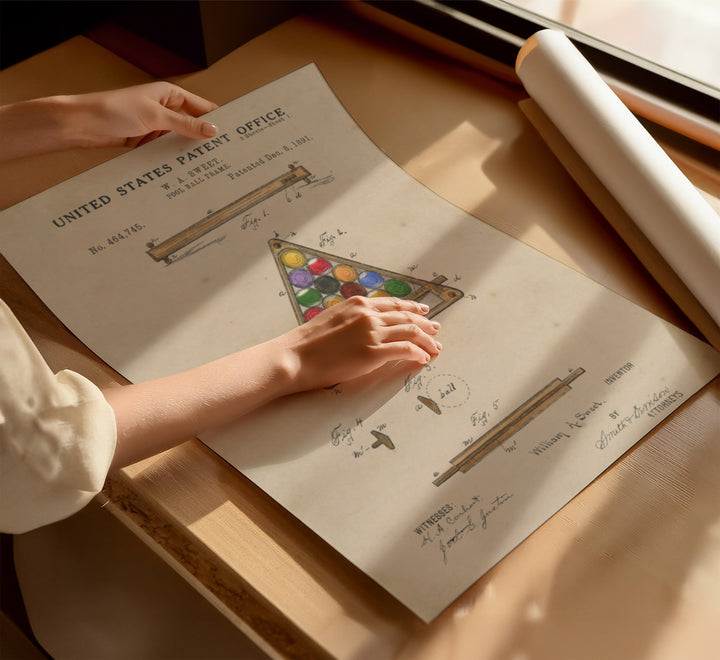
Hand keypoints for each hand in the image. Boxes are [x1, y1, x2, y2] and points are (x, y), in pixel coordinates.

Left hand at [0, 82, 218, 161]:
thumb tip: (213, 130)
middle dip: (206, 139)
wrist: (82, 125)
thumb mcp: (155, 116)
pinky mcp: (145, 142)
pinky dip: (172, 160)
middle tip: (225, 156)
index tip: (235, 134)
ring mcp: (155, 127)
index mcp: (169, 95)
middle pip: (192, 126)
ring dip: (188, 152)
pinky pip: (165, 152)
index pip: (202, 107)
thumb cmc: (114, 111)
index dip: (217, 119)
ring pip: (179, 141)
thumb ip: (185, 125)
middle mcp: (164, 110)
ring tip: (208, 167)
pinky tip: (184, 171)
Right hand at [276, 296, 442, 391]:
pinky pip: (405, 350)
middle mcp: (368, 315)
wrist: (295, 356)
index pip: (393, 304)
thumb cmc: (307, 343)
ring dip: (427, 340)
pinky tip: (423, 359)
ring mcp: (372, 333)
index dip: (412, 308)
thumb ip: (352, 319)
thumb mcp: (332, 319)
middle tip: (437, 329)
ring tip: (436, 347)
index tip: (423, 312)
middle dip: (426, 324)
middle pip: (407, 317)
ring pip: (411, 332)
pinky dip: (418, 354)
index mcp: (358, 304)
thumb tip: (365, 327)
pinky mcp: (373, 353)